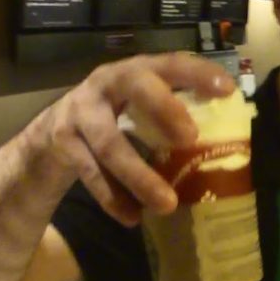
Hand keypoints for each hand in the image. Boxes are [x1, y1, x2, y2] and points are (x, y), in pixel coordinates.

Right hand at [40, 52, 235, 225]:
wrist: (51, 130)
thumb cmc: (118, 117)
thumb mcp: (141, 107)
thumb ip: (173, 117)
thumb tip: (227, 147)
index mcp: (136, 71)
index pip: (171, 64)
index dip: (197, 73)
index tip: (227, 89)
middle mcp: (107, 83)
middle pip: (136, 87)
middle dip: (164, 109)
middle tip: (190, 138)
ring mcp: (81, 112)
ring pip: (109, 144)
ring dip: (139, 176)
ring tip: (167, 204)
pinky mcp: (64, 142)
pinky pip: (90, 172)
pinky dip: (113, 197)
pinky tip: (133, 216)